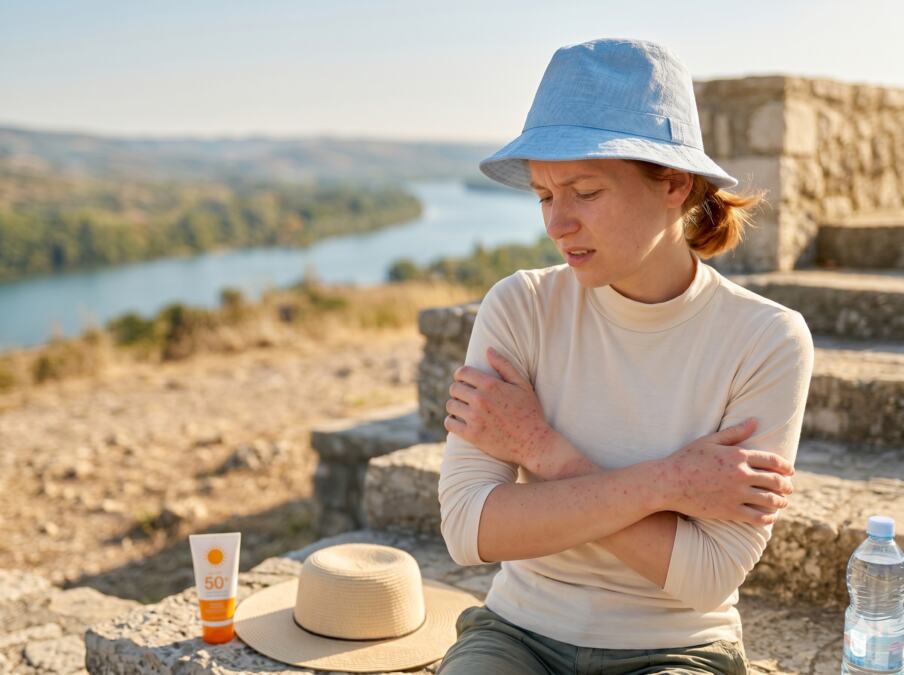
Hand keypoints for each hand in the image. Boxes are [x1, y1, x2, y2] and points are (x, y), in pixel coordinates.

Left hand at [444, 347, 559, 471]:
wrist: (533, 442)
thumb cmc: (530, 412)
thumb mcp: (522, 385)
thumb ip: (504, 365)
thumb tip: (488, 349)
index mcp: (491, 385)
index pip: (462, 372)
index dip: (460, 375)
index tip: (463, 380)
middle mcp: (480, 400)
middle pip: (454, 388)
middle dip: (459, 390)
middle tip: (466, 396)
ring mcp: (475, 418)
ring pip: (450, 405)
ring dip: (455, 406)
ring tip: (463, 409)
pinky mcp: (472, 435)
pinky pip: (449, 423)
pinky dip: (452, 421)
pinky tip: (460, 421)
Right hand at [658, 418, 794, 525]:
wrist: (668, 483)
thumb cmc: (686, 459)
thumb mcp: (709, 441)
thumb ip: (735, 432)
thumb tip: (755, 421)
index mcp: (737, 455)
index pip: (772, 461)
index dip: (785, 467)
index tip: (790, 471)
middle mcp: (741, 475)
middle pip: (775, 481)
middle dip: (786, 485)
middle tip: (789, 488)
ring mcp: (736, 494)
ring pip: (770, 500)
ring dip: (780, 502)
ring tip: (782, 502)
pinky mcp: (730, 511)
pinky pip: (757, 517)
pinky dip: (768, 517)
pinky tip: (769, 516)